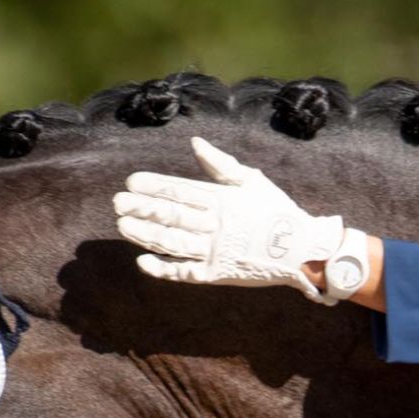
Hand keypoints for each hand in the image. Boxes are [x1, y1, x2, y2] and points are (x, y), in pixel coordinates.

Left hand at [113, 137, 356, 302]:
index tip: (131, 181)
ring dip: (146, 235)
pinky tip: (143, 261)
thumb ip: (221, 164)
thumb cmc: (275, 211)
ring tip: (122, 226)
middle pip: (172, 216)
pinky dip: (164, 268)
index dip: (155, 186)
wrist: (301, 250)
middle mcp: (215, 225)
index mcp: (222, 200)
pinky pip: (186, 272)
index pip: (181, 191)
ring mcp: (215, 252)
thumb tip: (195, 143)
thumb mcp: (252, 180)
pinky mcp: (217, 275)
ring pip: (173, 243)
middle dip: (143, 208)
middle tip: (117, 202)